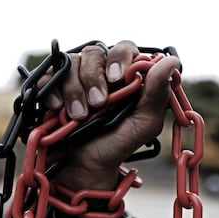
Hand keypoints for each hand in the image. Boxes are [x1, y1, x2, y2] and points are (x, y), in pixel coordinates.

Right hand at [40, 40, 179, 190]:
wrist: (82, 168)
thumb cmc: (115, 145)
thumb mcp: (143, 125)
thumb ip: (156, 94)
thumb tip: (171, 60)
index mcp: (122, 78)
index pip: (123, 50)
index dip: (119, 58)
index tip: (117, 79)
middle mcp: (97, 74)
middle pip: (94, 53)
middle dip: (94, 78)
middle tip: (98, 104)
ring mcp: (72, 81)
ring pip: (71, 64)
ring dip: (75, 90)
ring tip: (78, 117)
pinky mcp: (50, 90)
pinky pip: (46, 76)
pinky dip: (51, 90)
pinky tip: (57, 108)